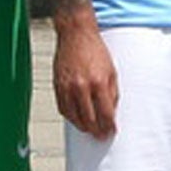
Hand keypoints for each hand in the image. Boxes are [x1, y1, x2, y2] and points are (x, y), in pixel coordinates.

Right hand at [52, 18, 118, 138]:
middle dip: (97, 131)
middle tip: (101, 136)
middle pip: (89, 119)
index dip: (109, 126)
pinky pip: (63, 108)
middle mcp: (82, 87)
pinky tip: (76, 119)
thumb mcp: (112, 71)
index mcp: (99, 83)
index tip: (112, 131)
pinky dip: (70, 117)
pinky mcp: (57, 85)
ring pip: (74, 117)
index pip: (105, 114)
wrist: (76, 35)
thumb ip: (112, 93)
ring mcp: (67, 87)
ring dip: (83, 127)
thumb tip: (111, 113)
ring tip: (89, 130)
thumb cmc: (95, 51)